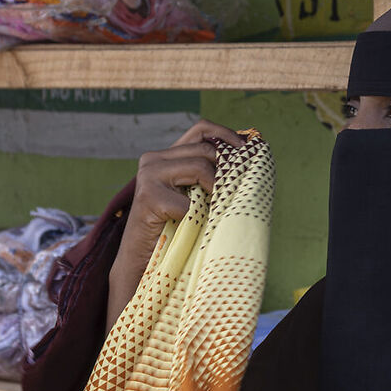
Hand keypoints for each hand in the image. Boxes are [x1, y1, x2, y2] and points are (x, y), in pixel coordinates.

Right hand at [105, 120, 244, 330]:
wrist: (142, 261)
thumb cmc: (174, 229)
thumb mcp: (194, 195)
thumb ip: (209, 174)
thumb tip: (248, 158)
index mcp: (165, 156)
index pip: (200, 129)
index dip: (226, 134)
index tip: (247, 150)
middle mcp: (153, 159)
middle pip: (205, 150)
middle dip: (226, 170)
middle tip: (232, 193)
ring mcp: (148, 176)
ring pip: (201, 169)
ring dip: (214, 193)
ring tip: (211, 211)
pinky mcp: (148, 197)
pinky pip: (189, 203)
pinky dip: (195, 217)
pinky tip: (186, 226)